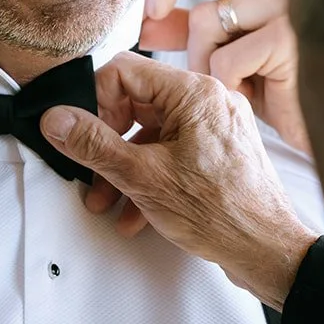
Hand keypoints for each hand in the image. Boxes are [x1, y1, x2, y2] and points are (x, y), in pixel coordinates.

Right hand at [42, 53, 314, 305]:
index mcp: (194, 92)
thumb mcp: (142, 177)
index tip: (81, 135)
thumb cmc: (220, 213)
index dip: (95, 103)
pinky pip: (173, 152)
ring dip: (123, 167)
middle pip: (136, 104)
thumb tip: (56, 120)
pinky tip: (135, 213)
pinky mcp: (219, 152)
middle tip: (89, 173)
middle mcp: (209, 101)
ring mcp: (216, 127)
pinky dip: (149, 177)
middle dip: (106, 143)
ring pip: (152, 134)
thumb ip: (93, 145)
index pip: (124, 71)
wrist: (268, 251)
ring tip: (106, 202)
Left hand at [141, 0, 309, 153]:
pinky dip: (227, 86)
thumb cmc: (285, 88)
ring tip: (235, 85)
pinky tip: (254, 97)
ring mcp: (290, 0)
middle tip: (151, 19)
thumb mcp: (233, 51)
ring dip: (202, 64)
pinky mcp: (290, 37)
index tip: (154, 6)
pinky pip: (224, 61)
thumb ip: (194, 29)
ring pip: (205, 19)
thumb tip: (148, 24)